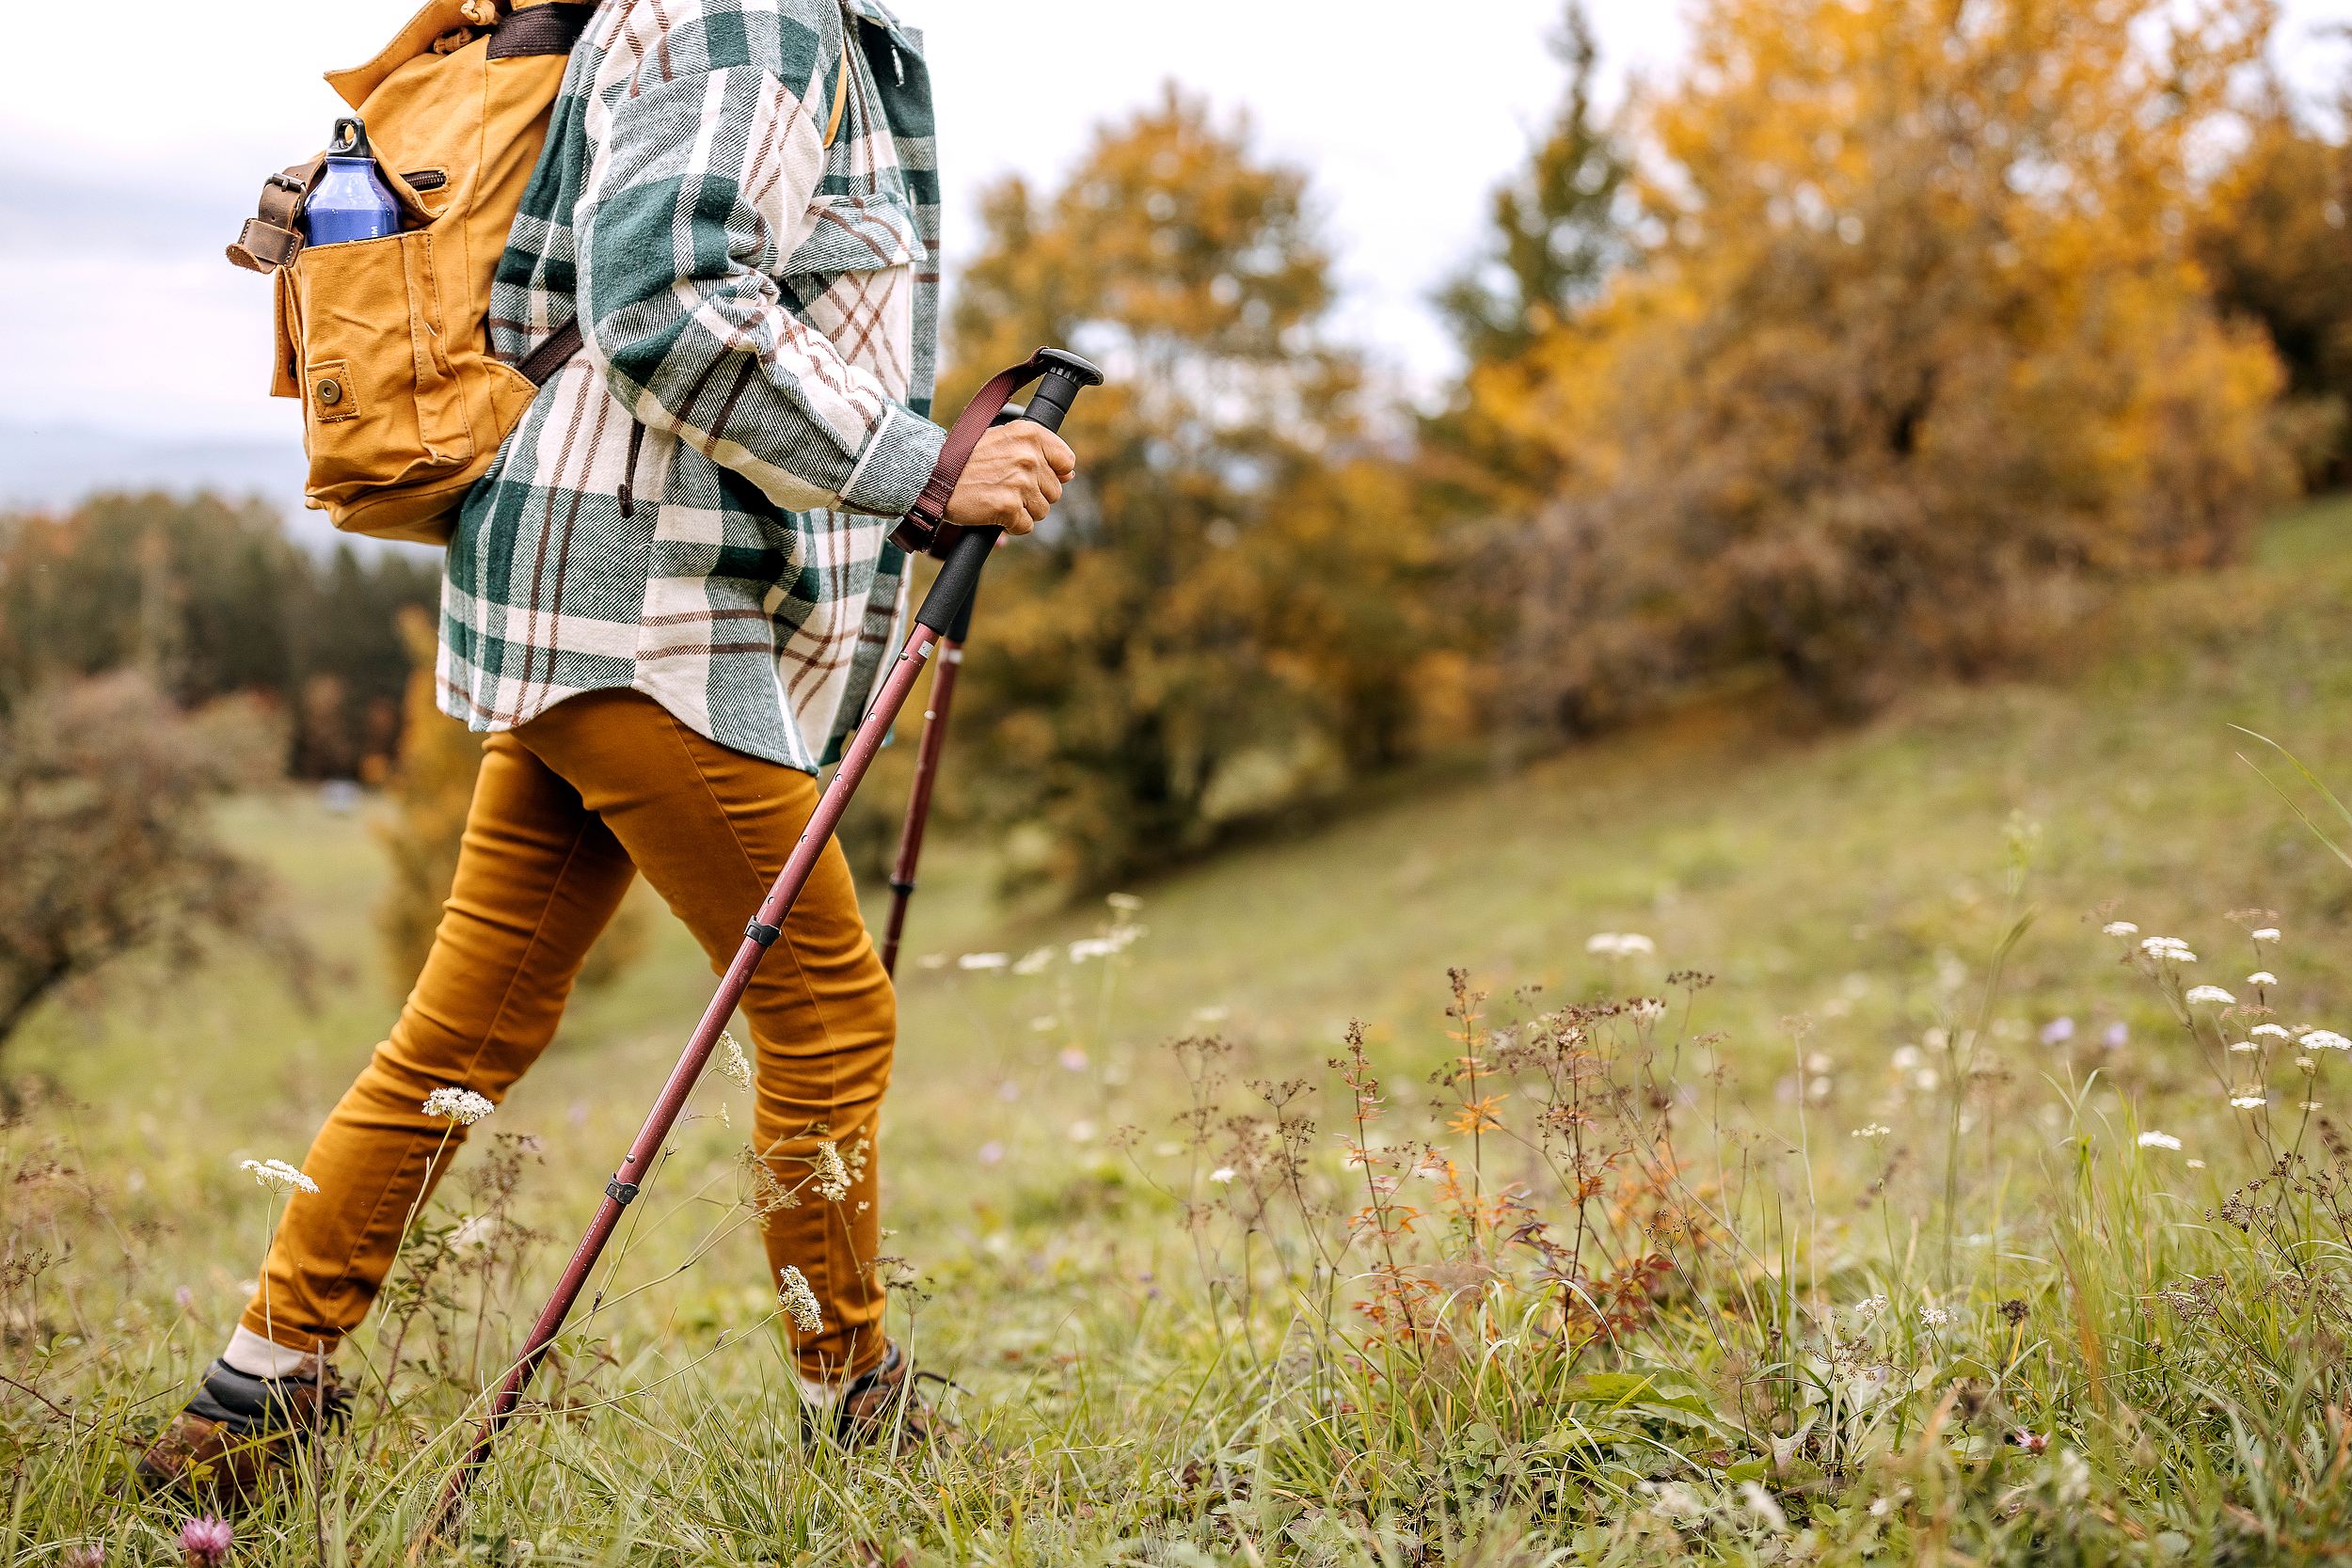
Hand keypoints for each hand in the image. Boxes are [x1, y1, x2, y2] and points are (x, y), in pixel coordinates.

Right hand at [942, 422, 1075, 534]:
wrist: (932, 476)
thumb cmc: (966, 459)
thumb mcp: (1002, 441)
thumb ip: (1038, 453)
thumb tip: (1069, 474)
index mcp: (1029, 434)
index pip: (1066, 461)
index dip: (1052, 473)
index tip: (1033, 475)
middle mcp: (1028, 456)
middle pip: (1055, 491)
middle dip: (1033, 495)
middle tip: (1006, 488)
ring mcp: (1019, 482)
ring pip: (1042, 511)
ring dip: (1022, 511)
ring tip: (998, 498)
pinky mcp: (1008, 507)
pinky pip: (1025, 527)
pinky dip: (1011, 525)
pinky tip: (993, 512)